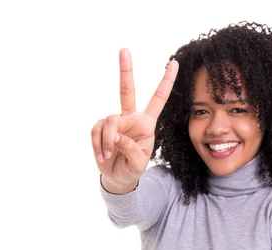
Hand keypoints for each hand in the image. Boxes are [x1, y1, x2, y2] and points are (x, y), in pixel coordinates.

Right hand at [91, 48, 178, 187]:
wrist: (117, 177)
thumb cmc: (132, 169)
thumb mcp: (138, 164)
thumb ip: (131, 150)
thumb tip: (117, 136)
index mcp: (146, 124)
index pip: (158, 100)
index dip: (166, 82)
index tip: (174, 63)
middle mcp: (131, 118)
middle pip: (127, 91)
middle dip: (126, 70)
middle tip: (124, 50)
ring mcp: (114, 122)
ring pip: (109, 122)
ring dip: (107, 141)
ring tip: (108, 155)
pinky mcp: (100, 128)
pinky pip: (97, 131)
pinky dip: (98, 145)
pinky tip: (102, 156)